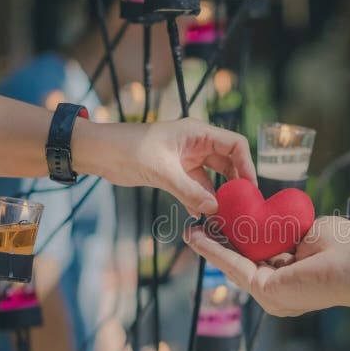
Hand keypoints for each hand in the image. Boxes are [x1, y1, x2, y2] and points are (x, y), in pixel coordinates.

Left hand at [83, 118, 255, 217]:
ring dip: (218, 196)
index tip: (250, 188)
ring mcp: (187, 159)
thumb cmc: (128, 149)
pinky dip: (200, 202)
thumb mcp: (161, 171)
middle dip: (235, 184)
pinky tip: (202, 217)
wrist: (99, 152)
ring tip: (224, 216)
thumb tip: (214, 209)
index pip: (235, 144)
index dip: (246, 165)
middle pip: (228, 163)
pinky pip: (197, 188)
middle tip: (242, 206)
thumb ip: (189, 191)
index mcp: (198, 132)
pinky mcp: (176, 173)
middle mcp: (197, 144)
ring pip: (213, 178)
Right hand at [184, 217, 349, 315]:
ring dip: (210, 247)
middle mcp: (278, 291)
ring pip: (233, 266)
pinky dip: (215, 251)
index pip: (257, 258)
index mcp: (290, 276)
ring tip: (190, 229)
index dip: (237, 240)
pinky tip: (198, 237)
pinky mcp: (266, 291)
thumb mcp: (309, 232)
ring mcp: (271, 295)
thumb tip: (276, 221)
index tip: (221, 222)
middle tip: (197, 225)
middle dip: (217, 244)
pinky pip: (235, 267)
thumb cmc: (345, 248)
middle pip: (240, 263)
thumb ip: (289, 231)